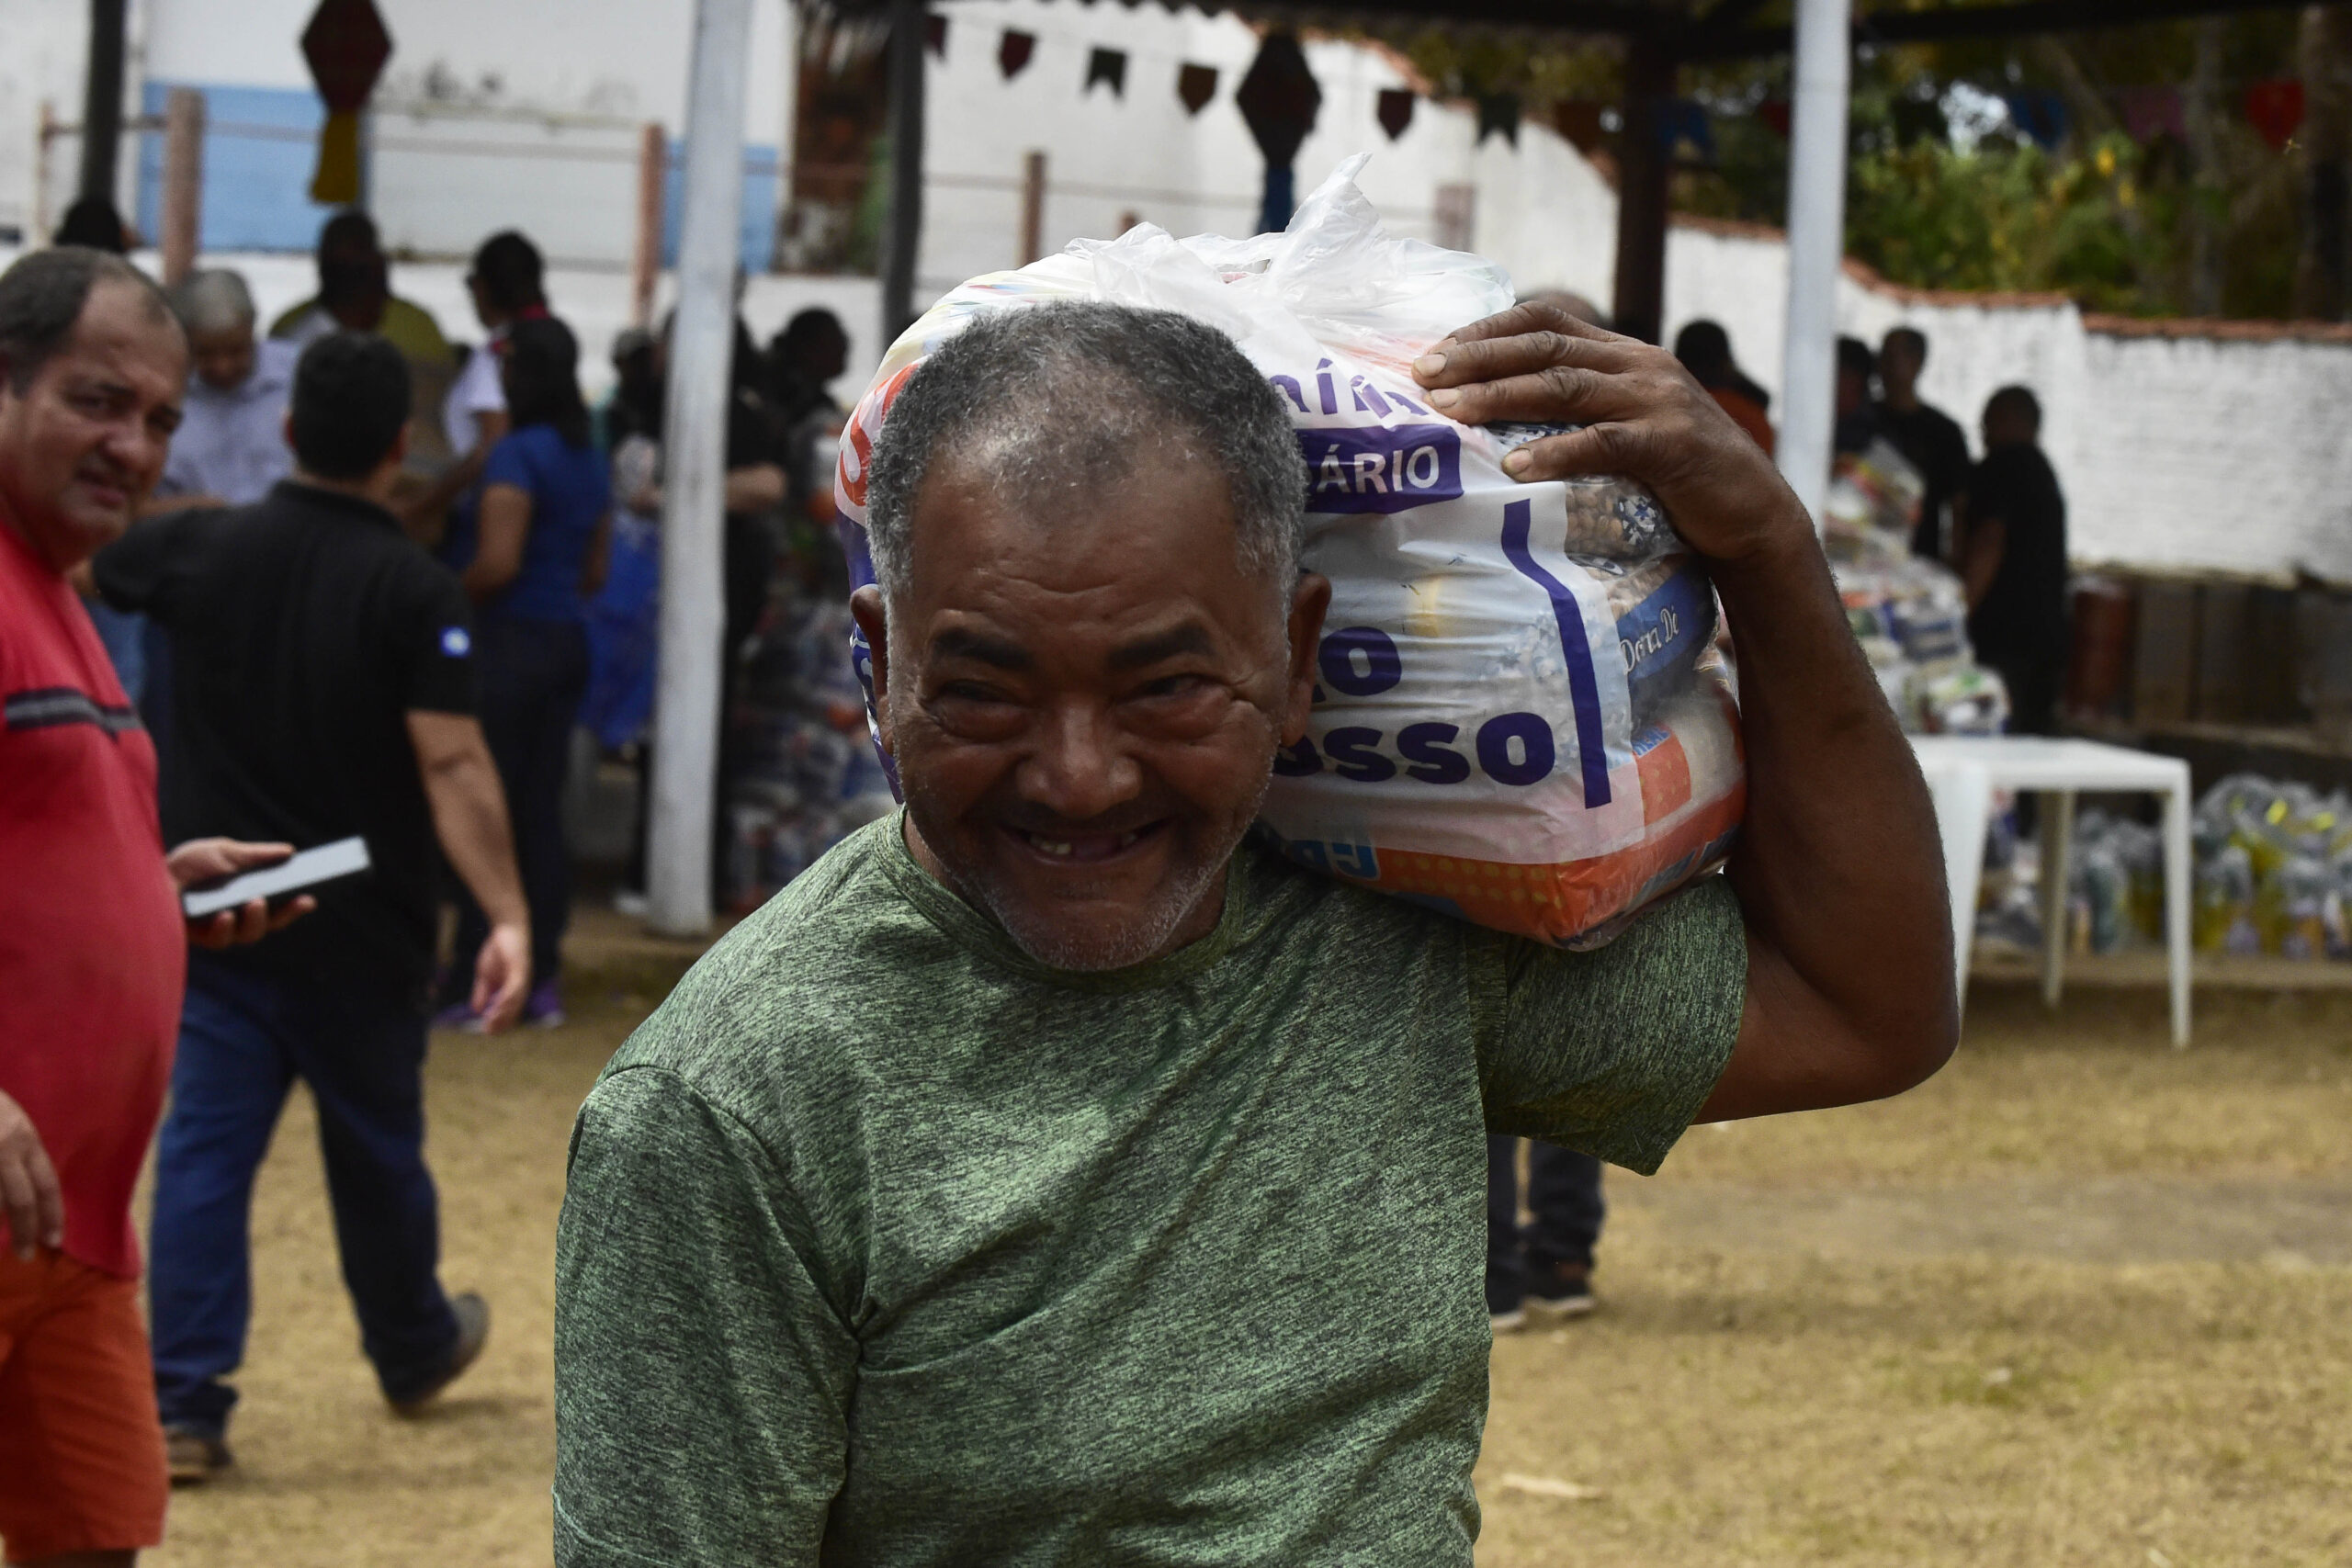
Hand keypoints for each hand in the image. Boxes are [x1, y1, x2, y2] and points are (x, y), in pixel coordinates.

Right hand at [0, 1088, 62, 1259]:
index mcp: (23, 1138)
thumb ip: (18, 1152)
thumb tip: (25, 1195)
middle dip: (25, 1232)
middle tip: (28, 1255)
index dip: (52, 1214)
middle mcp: (4, 1149)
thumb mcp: (8, 1120)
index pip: (46, 1183)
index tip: (56, 1239)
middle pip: (20, 1201)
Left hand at [167, 838, 316, 948]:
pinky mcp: (197, 938)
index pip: (278, 907)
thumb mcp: (224, 851)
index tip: (311, 896)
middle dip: (286, 914)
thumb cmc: (185, 864)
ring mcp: (218, 930)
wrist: (142, 873)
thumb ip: (255, 855)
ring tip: (258, 901)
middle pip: (269, 924)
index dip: (295, 906)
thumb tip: (290, 852)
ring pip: (248, 934)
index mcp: (246, 898)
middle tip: (300, 899)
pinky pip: (219, 939)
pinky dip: (225, 927)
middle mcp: (236, 918)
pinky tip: (226, 914)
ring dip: (257, 919)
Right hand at [471, 921, 531, 1033]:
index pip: (509, 1010)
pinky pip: (516, 987)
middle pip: (514, 1009)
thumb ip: (482, 993)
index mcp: (514, 989)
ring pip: (516, 1001)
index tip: (487, 1032)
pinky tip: (499, 1005)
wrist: (505, 928)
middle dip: (502, 1022)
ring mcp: (523, 977)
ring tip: (492, 1022)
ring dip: (504, 1013)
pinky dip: (508, 998)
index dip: (500, 1022)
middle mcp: (522, 986)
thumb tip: (476, 1010)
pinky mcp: (521, 968)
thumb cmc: (498, 950)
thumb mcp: (485, 975)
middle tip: (489, 1032)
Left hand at [1411, 302, 1810, 567]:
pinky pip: (1603, 442)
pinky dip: (1556, 453)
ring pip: (1564, 386)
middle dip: (1478, 358)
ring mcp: (1657, 400)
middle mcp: (1638, 364)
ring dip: (1500, 396)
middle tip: (1424, 377)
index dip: (1486, 329)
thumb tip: (1495, 416)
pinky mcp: (1670, 444)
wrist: (1751, 512)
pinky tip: (1515, 468)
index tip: (1434, 354)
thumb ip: (1577, 410)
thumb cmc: (1673, 478)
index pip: (1545, 317)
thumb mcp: (1624, 426)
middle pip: (1544, 346)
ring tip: (1451, 413)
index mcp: (1623, 353)